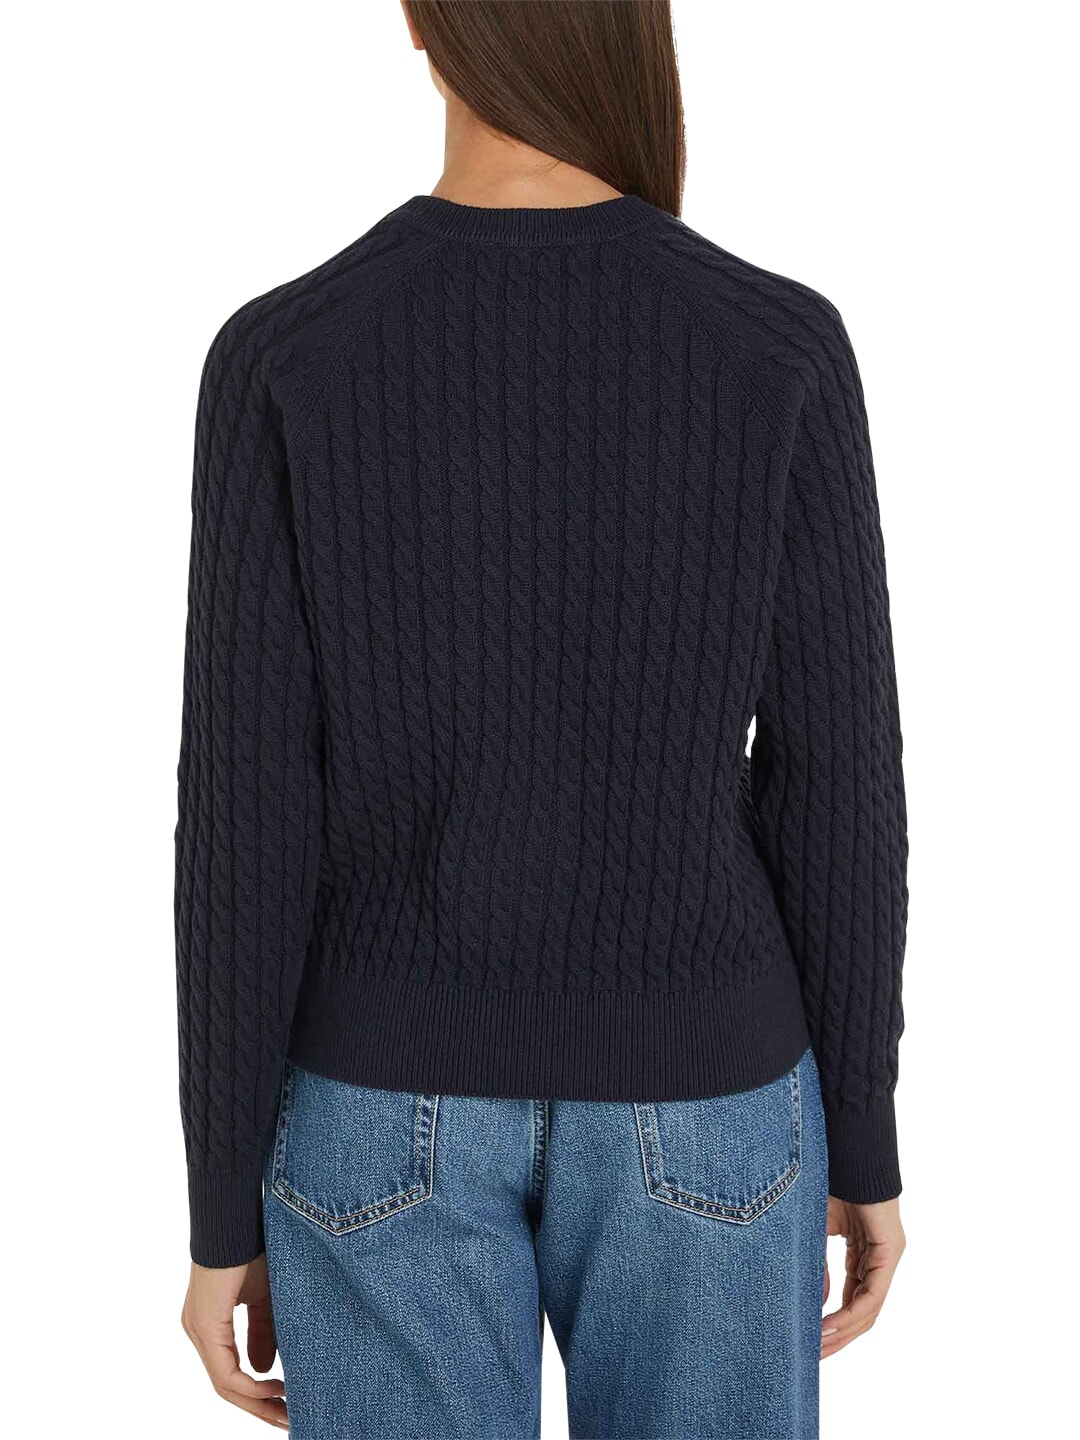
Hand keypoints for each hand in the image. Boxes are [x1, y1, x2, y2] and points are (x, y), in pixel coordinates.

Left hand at [181, 1255, 287, 1427]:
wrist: (239, 1219)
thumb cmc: (252, 1249)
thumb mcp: (266, 1298)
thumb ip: (264, 1333)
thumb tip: (265, 1369)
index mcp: (211, 1325)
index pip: (230, 1372)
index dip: (257, 1393)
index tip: (286, 1402)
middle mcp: (199, 1332)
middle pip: (226, 1385)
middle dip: (259, 1407)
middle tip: (287, 1420)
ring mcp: (199, 1330)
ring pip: (224, 1383)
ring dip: (256, 1402)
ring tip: (284, 1410)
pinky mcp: (205, 1325)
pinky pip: (224, 1371)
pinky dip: (249, 1385)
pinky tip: (273, 1388)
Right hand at [821, 1196, 904, 1357]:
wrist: (846, 1151)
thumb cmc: (829, 1182)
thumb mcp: (815, 1232)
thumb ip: (818, 1267)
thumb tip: (817, 1304)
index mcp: (863, 1255)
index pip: (852, 1301)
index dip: (833, 1324)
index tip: (810, 1341)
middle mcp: (879, 1260)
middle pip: (863, 1313)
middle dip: (838, 1337)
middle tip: (813, 1356)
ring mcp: (887, 1256)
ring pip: (869, 1309)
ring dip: (843, 1332)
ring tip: (818, 1347)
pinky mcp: (890, 1251)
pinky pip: (872, 1294)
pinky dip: (851, 1314)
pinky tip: (830, 1326)